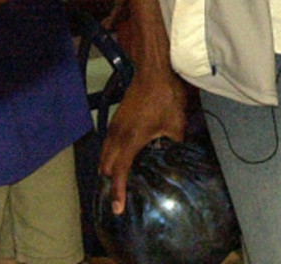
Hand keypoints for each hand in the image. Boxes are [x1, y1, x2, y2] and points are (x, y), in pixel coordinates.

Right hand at [99, 66, 187, 214]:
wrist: (153, 71)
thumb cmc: (165, 98)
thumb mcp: (176, 126)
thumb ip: (173, 145)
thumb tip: (176, 158)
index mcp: (130, 140)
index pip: (119, 172)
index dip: (117, 192)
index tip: (117, 209)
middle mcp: (118, 134)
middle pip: (105, 165)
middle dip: (110, 182)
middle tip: (119, 198)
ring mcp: (115, 125)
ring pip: (104, 153)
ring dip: (108, 168)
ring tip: (118, 182)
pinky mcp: (117, 118)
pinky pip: (108, 142)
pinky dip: (111, 155)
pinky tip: (122, 159)